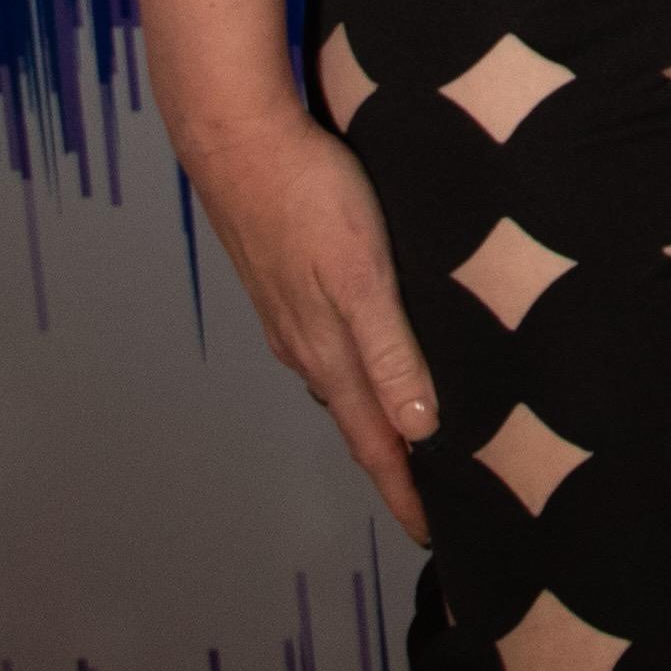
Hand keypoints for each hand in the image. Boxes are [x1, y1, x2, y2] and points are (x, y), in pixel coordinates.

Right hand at [182, 101, 439, 535]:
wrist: (237, 139)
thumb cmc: (308, 198)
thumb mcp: (363, 275)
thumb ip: (390, 352)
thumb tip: (419, 429)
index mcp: (328, 352)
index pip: (375, 441)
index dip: (404, 489)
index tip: (433, 532)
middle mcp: (306, 346)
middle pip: (358, 422)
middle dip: (394, 465)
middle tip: (431, 497)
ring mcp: (292, 316)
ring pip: (342, 386)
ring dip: (375, 419)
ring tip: (410, 441)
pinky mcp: (287, 283)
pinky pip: (329, 348)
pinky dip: (358, 374)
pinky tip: (373, 360)